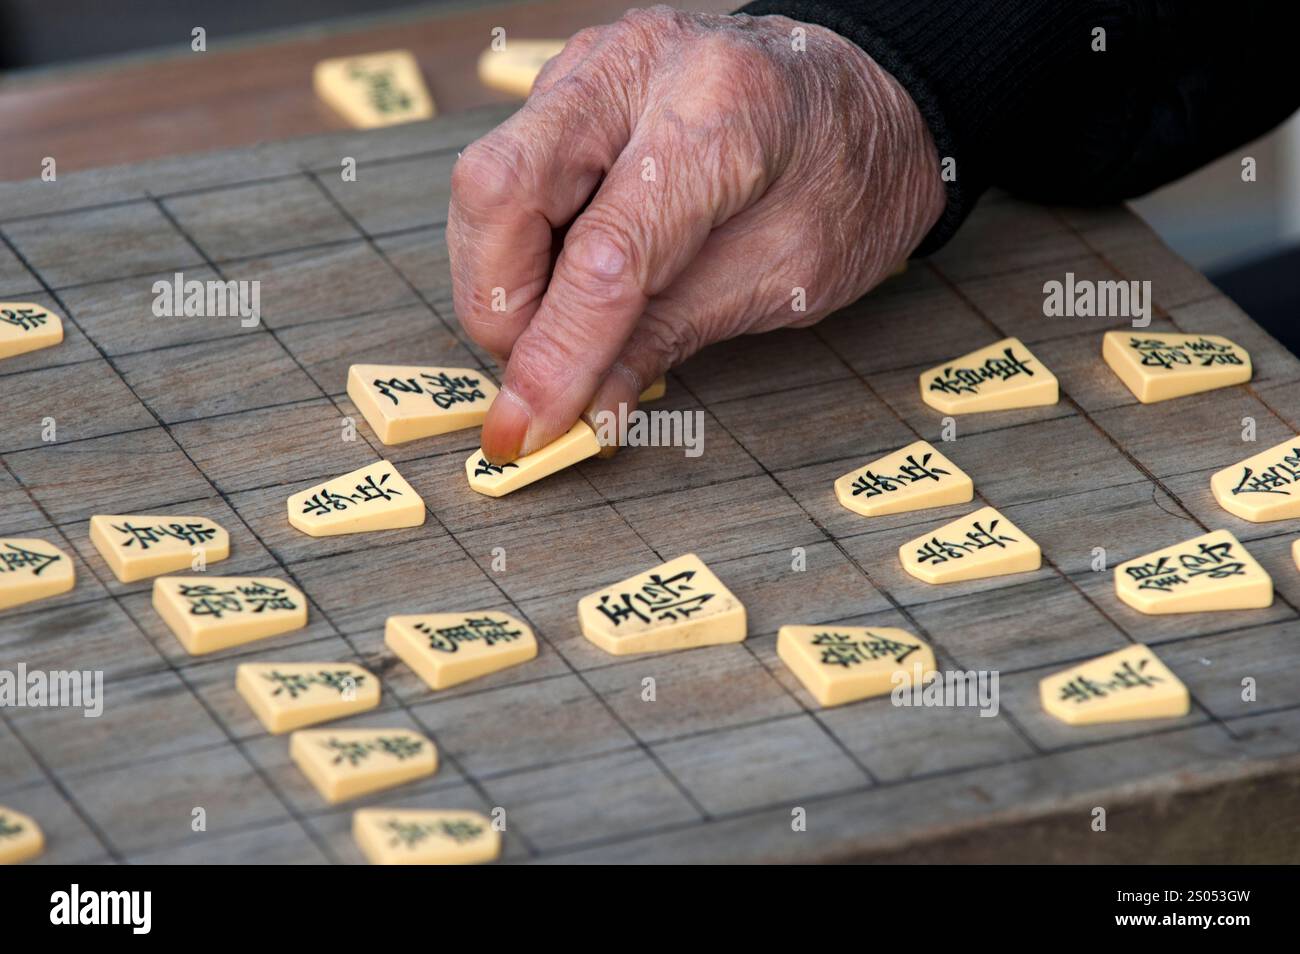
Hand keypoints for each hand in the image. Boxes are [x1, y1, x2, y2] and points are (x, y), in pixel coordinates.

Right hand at [447, 6, 944, 462]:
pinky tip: (565, 280)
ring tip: (562, 329)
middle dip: (498, 305)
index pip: (604, 255)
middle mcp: (640, 69)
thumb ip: (670, 335)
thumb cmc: (849, 182)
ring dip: (502, 279)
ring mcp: (595, 64)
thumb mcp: (781, 279)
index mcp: (721, 117)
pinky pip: (508, 171)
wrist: (869, 101)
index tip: (529, 428)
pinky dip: (519, 246)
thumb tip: (584, 408)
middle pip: (500, 188)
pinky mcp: (572, 82)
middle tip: (536, 373)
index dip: (556, 356)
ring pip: (488, 180)